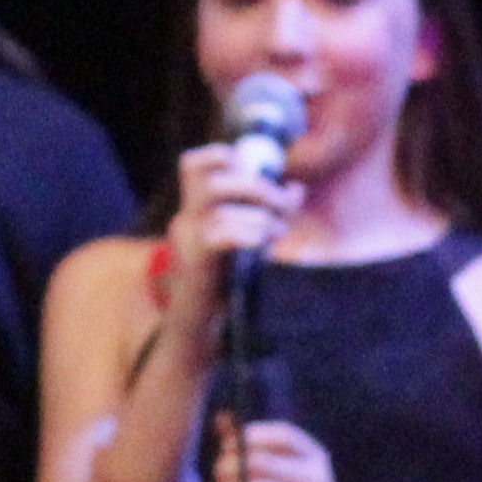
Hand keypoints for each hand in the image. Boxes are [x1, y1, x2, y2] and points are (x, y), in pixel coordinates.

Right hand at [157, 136, 304, 334]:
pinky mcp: (194, 261)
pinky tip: (264, 245)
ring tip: (278, 231)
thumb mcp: (248, 238)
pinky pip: (219, 233)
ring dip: (260, 214)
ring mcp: (185, 239)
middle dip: (257, 187)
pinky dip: (249, 232)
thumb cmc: (226, 282)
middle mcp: (184, 219)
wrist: (201, 324)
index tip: (254, 175)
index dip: (224, 157)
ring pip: (219, 207)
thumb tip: (296, 188)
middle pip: (214, 180)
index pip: (193, 163)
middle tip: (283, 207)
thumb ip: (268, 212)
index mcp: (194, 209)